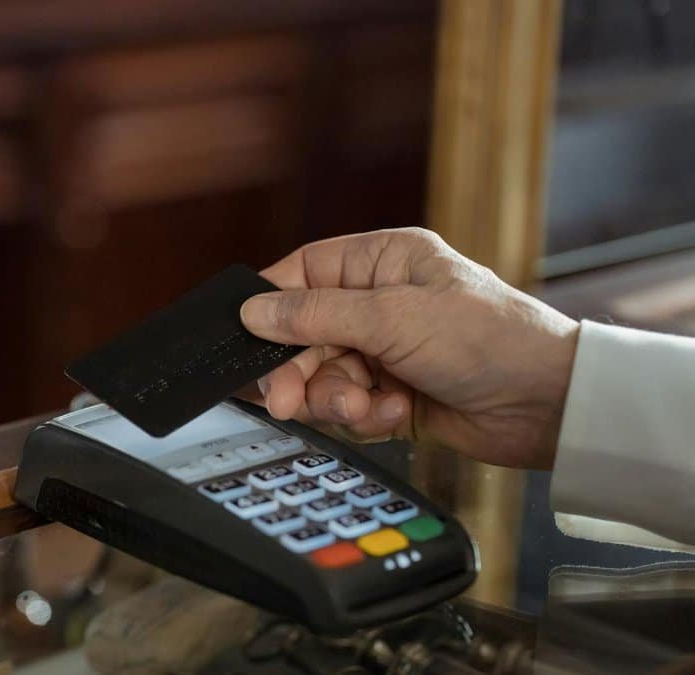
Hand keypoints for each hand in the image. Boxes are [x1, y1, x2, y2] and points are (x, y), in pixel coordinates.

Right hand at [239, 228, 578, 468]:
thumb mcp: (393, 318)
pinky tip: (396, 413)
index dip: (272, 306)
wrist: (547, 406)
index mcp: (383, 262)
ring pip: (323, 377)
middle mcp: (381, 303)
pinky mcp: (393, 396)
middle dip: (300, 369)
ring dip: (337, 398)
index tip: (247, 337)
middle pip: (305, 334)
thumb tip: (254, 311)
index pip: (304, 274)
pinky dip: (366, 415)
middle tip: (287, 399)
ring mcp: (387, 352)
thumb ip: (316, 315)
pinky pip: (350, 407)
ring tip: (364, 407)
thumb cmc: (490, 340)